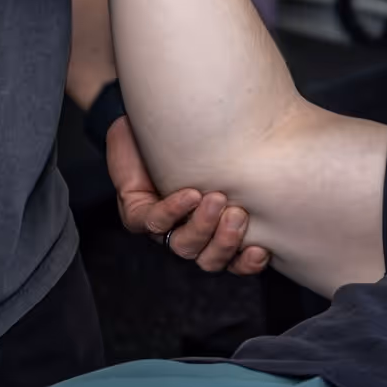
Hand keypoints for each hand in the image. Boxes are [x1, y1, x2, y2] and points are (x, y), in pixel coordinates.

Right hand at [106, 114, 269, 274]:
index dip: (171, 213)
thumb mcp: (132, 132)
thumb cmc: (157, 133)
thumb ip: (128, 138)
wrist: (184, 133)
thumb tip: (128, 125)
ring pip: (208, 259)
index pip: (153, 222)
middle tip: (219, 198)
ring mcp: (201, 235)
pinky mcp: (226, 236)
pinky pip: (235, 262)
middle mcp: (172, 228)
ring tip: (239, 216)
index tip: (192, 193)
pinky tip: (259, 250)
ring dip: (225, 242)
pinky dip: (246, 261)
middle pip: (183, 246)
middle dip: (202, 226)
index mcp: (144, 209)